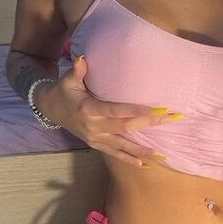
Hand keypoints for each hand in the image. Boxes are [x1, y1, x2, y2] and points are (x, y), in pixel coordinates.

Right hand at [37, 56, 182, 166]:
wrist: (50, 109)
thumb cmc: (64, 91)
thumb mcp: (68, 80)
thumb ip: (78, 70)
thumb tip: (83, 58)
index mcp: (89, 109)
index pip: (116, 111)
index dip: (136, 110)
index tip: (157, 109)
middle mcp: (94, 127)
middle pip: (127, 127)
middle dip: (150, 123)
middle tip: (172, 118)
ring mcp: (96, 138)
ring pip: (123, 145)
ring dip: (143, 149)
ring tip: (162, 153)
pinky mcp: (96, 144)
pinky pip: (115, 154)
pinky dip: (129, 159)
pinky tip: (145, 164)